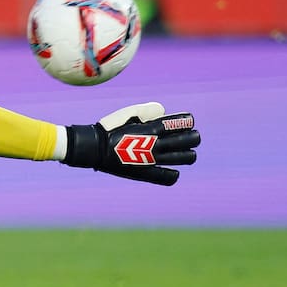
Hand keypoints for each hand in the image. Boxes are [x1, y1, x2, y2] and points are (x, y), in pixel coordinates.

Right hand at [64, 102, 198, 185]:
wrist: (94, 149)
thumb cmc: (110, 127)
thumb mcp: (127, 112)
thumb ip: (148, 110)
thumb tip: (163, 111)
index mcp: (152, 129)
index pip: (181, 123)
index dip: (187, 120)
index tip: (186, 120)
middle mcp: (157, 145)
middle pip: (189, 140)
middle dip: (193, 136)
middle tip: (190, 136)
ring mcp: (153, 161)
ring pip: (185, 158)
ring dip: (189, 153)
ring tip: (186, 152)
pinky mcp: (147, 173)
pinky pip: (168, 176)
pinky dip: (174, 173)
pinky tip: (172, 169)